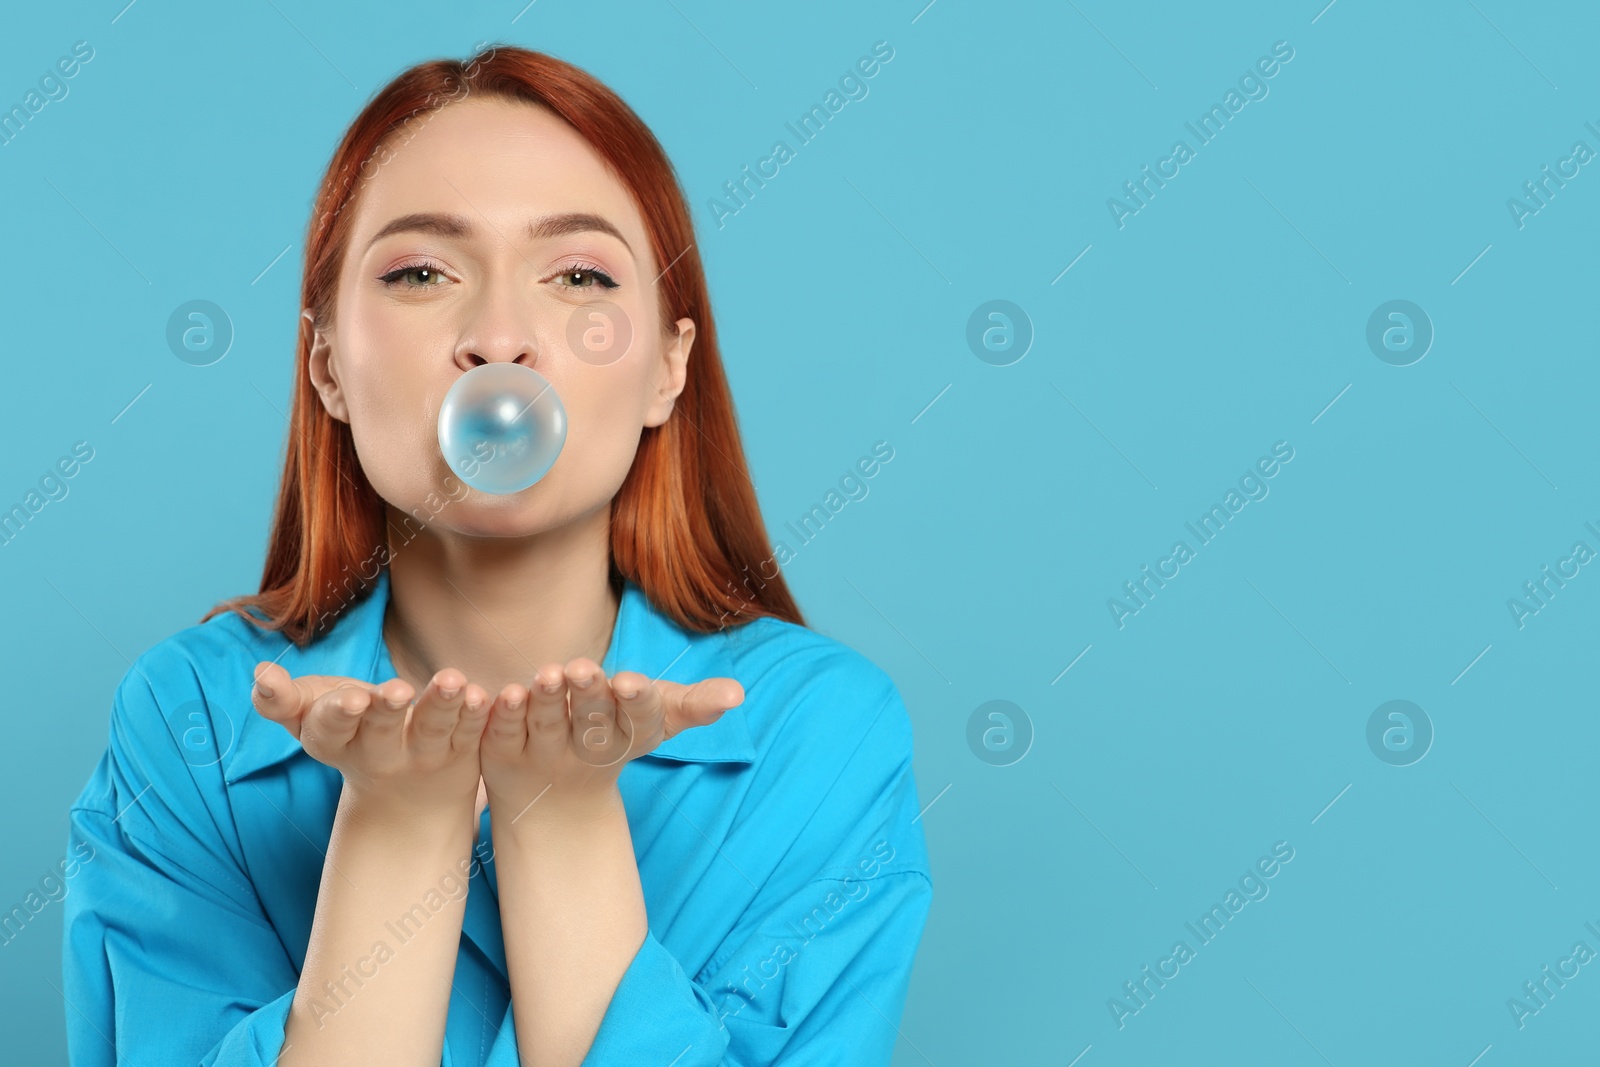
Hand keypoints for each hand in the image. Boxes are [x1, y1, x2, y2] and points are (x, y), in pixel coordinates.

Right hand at [250, 661, 491, 822]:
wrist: (404, 800)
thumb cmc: (348, 733)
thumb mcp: (312, 720)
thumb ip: (282, 701)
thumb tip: (260, 673)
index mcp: (334, 741)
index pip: (330, 729)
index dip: (339, 714)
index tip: (351, 698)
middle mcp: (377, 753)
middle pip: (380, 731)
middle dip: (386, 710)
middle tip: (396, 690)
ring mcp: (420, 755)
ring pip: (430, 731)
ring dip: (441, 705)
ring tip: (452, 681)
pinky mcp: (460, 753)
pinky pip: (469, 734)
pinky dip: (476, 716)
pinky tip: (484, 695)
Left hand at [479, 658, 743, 825]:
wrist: (555, 799)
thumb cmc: (616, 734)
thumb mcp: (656, 721)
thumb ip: (695, 705)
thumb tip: (738, 694)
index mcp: (627, 738)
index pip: (637, 722)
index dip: (634, 704)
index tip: (632, 682)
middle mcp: (586, 750)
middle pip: (590, 723)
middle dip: (589, 696)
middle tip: (583, 667)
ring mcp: (543, 754)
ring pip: (545, 726)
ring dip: (547, 700)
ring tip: (549, 672)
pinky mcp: (502, 754)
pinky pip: (501, 734)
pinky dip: (503, 715)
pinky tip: (504, 692)